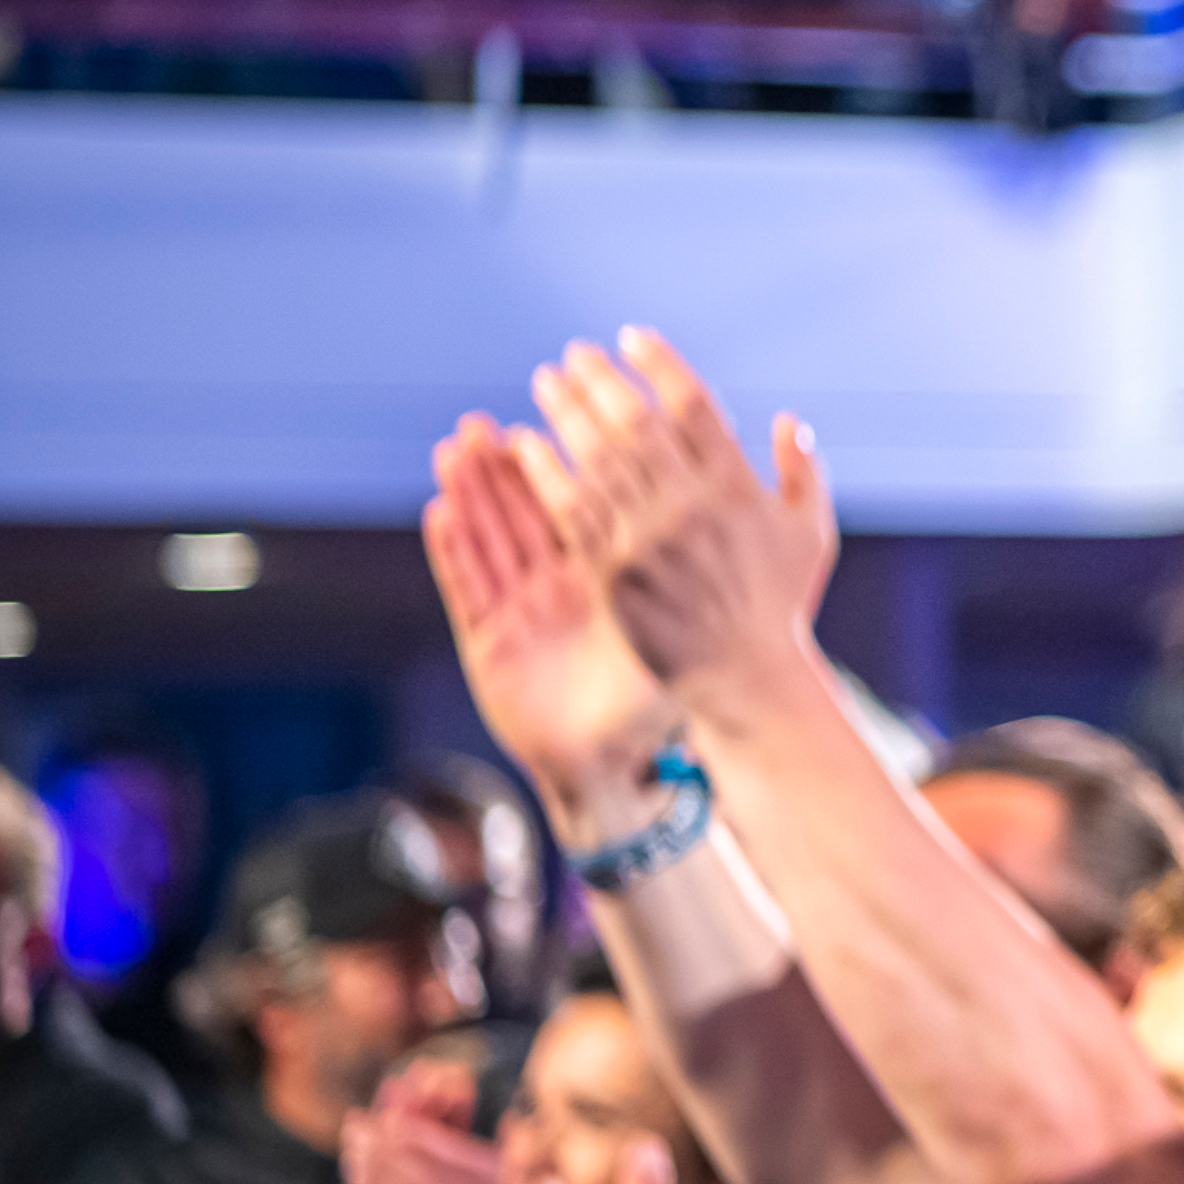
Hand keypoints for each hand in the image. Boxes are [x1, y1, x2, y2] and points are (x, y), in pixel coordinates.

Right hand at [425, 415, 681, 833]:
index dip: (558, 468)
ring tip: (454, 448)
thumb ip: (696, 587)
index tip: (546, 417)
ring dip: (470, 495)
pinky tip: (439, 512)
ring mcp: (519, 613)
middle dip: (502, 469)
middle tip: (484, 420)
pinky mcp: (488, 645)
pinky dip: (454, 551)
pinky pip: (468, 589)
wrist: (612, 766)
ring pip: (490, 542)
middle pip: (523, 516)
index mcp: (602, 581)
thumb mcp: (678, 638)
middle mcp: (555, 590)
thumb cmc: (650, 706)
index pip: (576, 509)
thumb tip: (743, 539)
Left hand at [516, 331, 834, 717]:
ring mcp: (648, 538)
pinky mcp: (613, 571)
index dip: (659, 364)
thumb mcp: (811, 533)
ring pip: (596, 459)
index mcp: (737, 486)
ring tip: (547, 383)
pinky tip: (525, 445)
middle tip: (576, 355)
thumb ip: (802, 472)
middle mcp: (690, 505)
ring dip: (567, 413)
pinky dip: (545, 472)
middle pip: (635, 422)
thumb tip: (786, 421)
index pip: (692, 404)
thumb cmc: (779, 603)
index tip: (632, 338)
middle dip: (602, 380)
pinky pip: (571, 510)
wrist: (743, 674)